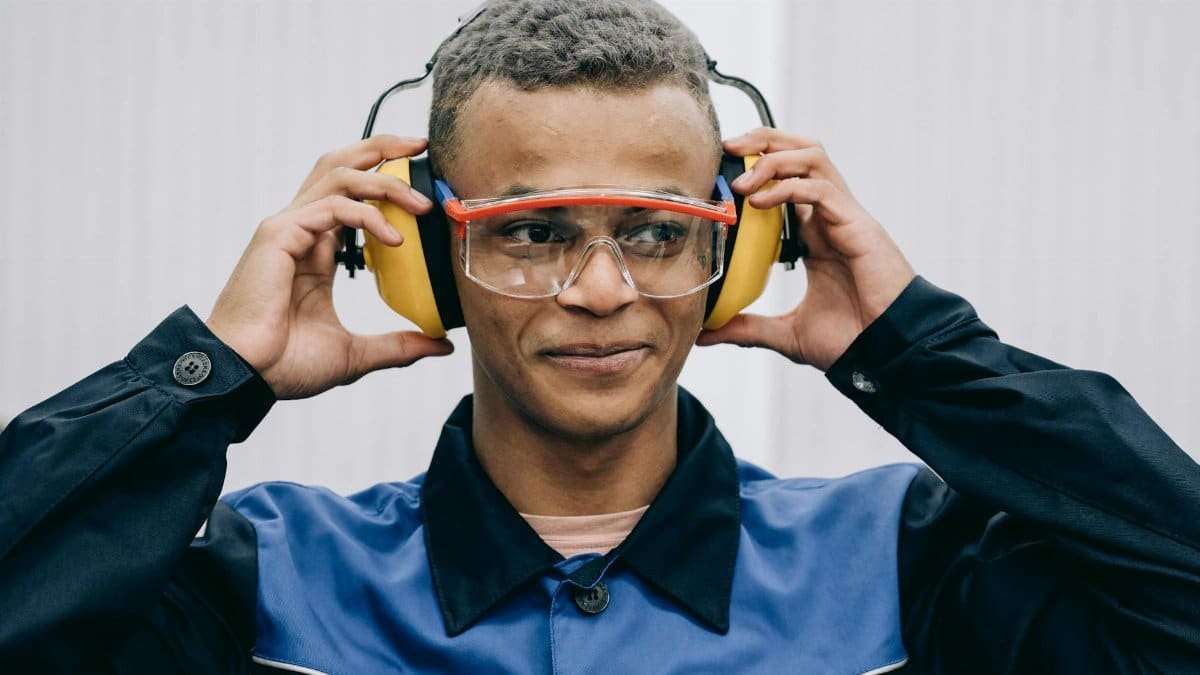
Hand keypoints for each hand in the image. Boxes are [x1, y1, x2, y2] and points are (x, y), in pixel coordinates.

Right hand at [206, 135, 453, 398]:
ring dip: (384, 181)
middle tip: (422, 147)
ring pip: (339, 175)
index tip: (423, 180)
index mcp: (315, 249)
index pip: (351, 194)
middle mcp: (301, 229)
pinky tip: (394, 241)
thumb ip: (399, 346)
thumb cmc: (285, 364)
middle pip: (341, 166)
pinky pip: (332, 208)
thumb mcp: (356, 354)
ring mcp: (288, 228)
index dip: (384, 177)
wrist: (245, 377)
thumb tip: (441, 344)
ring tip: (420, 204)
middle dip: (382, 149)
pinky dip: (368, 217)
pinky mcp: (279, 235)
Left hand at [696, 128, 915, 370]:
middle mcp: (831, 217)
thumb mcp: (786, 333)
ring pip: (812, 158)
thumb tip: (706, 334)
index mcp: (817, 234)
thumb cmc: (851, 340)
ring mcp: (846, 217)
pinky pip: (819, 188)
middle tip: (728, 149)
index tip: (721, 172)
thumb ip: (747, 328)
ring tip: (741, 180)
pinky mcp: (857, 226)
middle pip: (801, 153)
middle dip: (765, 141)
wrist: (889, 353)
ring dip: (773, 158)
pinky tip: (758, 203)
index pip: (788, 179)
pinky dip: (787, 187)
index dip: (757, 166)